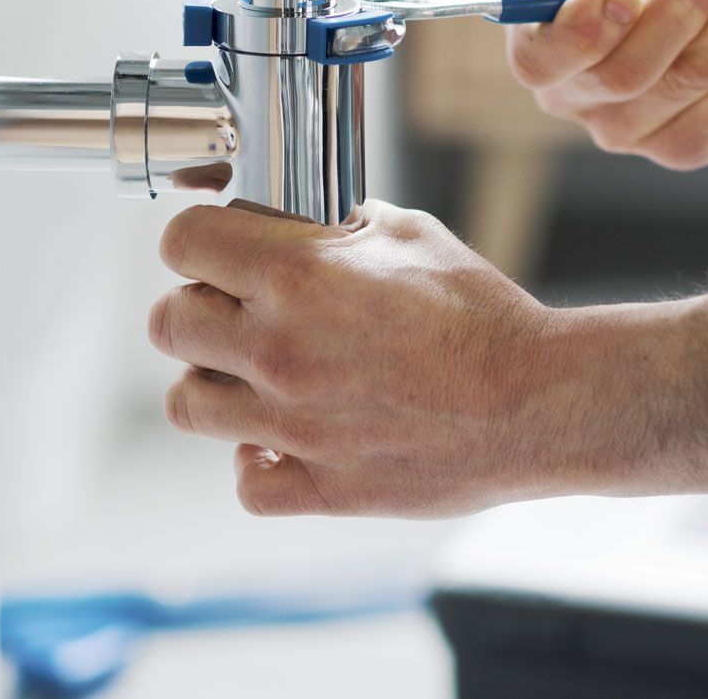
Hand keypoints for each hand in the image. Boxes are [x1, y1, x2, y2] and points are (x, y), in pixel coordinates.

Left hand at [147, 199, 581, 517]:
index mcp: (298, 278)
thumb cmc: (482, 315)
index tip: (212, 248)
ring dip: (211, 383)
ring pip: (187, 403)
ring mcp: (294, 426)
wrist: (539, 402)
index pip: (183, 242)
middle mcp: (280, 351)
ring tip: (250, 375)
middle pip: (168, 322)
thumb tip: (299, 221)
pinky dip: (255, 464)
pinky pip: (246, 483)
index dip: (195, 239)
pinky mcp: (322, 486)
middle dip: (194, 306)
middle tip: (231, 310)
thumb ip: (338, 226)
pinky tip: (282, 442)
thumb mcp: (410, 233)